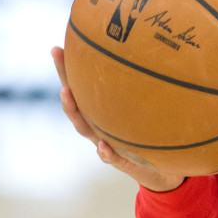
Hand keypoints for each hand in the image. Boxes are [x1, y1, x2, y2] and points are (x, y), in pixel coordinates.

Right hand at [52, 46, 186, 191]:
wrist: (161, 169)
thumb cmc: (151, 135)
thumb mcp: (149, 111)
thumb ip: (149, 92)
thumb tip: (159, 56)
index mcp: (102, 113)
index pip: (82, 87)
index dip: (67, 69)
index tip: (57, 47)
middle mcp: (98, 126)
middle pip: (76, 102)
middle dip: (65, 78)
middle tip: (57, 57)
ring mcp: (105, 143)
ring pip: (85, 127)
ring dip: (74, 110)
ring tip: (66, 92)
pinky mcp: (120, 161)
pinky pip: (110, 157)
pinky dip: (105, 152)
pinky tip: (103, 145)